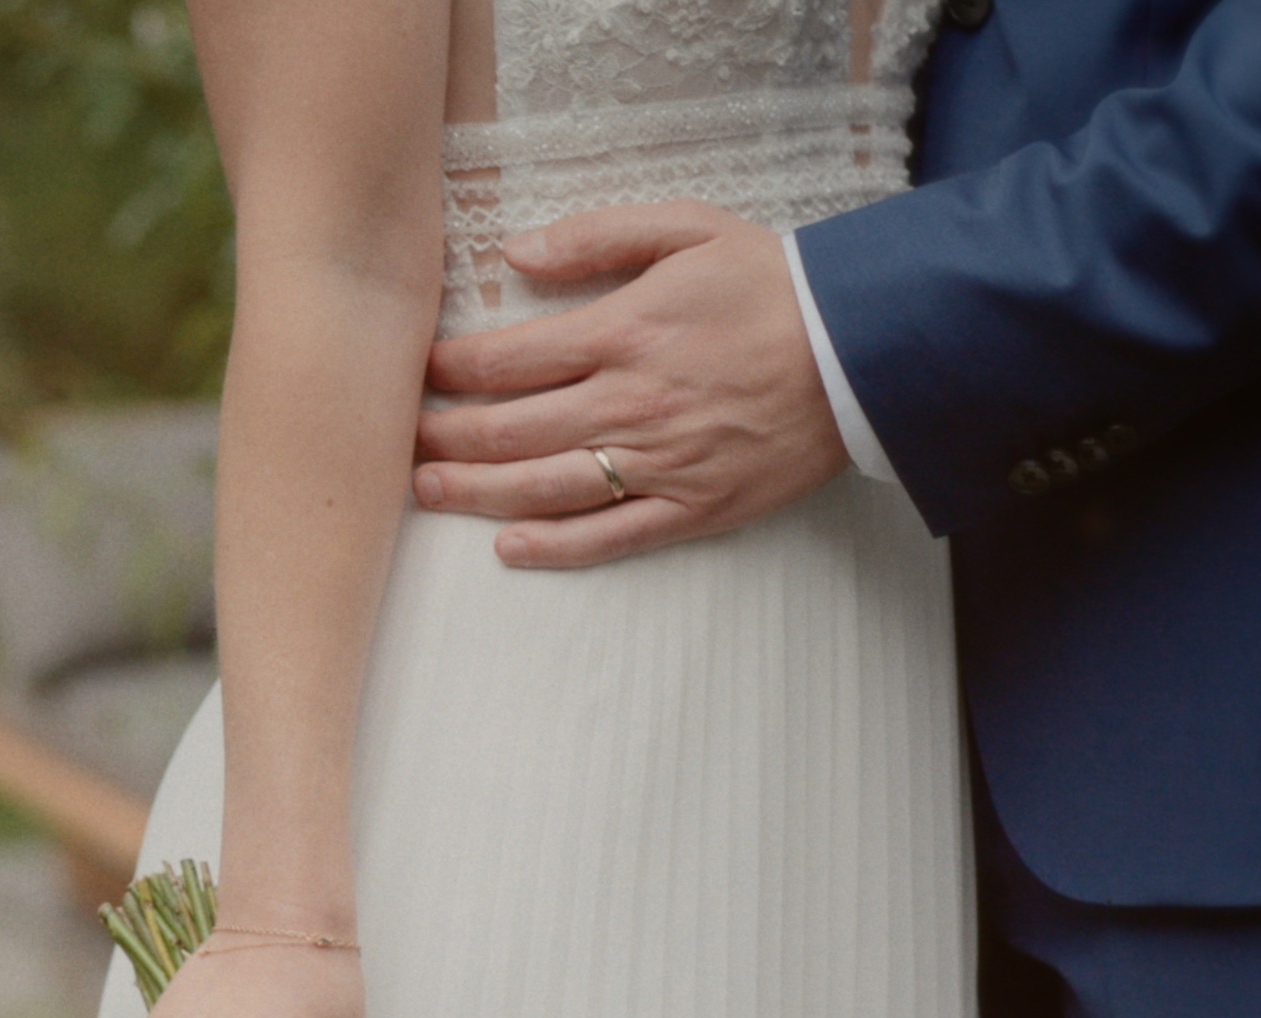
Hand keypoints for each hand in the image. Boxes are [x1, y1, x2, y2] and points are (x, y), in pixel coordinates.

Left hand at [413, 202, 848, 566]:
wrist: (858, 351)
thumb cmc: (771, 285)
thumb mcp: (687, 228)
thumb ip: (597, 237)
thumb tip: (516, 254)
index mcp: (624, 332)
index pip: (509, 360)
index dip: (452, 370)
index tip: (419, 373)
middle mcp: (632, 404)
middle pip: (512, 430)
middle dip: (447, 435)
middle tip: (402, 440)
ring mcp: (661, 464)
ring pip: (547, 487)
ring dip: (478, 492)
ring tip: (428, 491)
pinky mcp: (694, 508)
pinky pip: (611, 537)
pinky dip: (556, 546)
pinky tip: (508, 546)